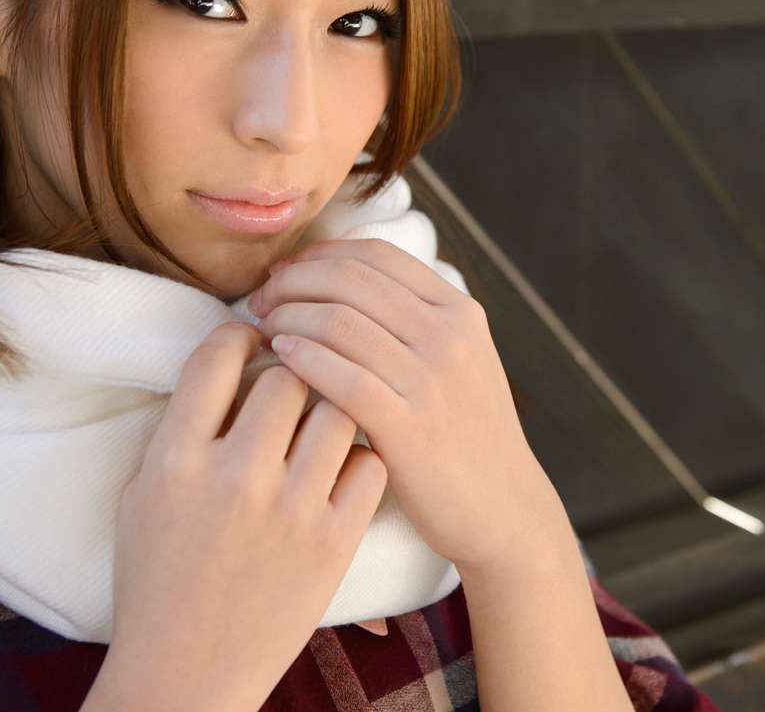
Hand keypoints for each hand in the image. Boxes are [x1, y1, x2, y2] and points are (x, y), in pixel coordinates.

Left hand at [246, 238, 567, 574]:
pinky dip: (301, 357)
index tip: (285, 273)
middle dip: (293, 282)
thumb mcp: (459, 360)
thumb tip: (336, 281)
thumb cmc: (463, 433)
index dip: (318, 255)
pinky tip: (279, 357)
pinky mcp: (410, 429)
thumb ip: (412, 319)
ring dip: (287, 317)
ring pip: (339, 322)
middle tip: (261, 302)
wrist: (503, 509)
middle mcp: (449, 337)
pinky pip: (342, 376)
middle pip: (350, 280)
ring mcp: (432, 381)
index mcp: (459, 311)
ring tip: (262, 330)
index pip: (375, 255)